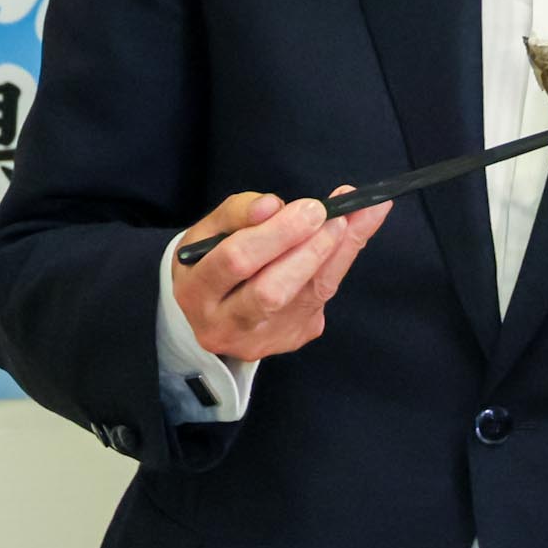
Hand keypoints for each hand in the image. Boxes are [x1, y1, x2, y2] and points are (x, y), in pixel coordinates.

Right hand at [175, 188, 390, 361]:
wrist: (210, 310)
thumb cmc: (210, 259)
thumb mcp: (208, 230)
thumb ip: (237, 213)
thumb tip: (272, 206)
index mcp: (195, 291)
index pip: (235, 260)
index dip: (277, 233)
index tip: (311, 206)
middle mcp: (224, 325)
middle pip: (271, 291)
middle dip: (309, 249)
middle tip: (335, 215)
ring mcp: (259, 340)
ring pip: (304, 299)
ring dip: (334, 256)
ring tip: (352, 221)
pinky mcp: (288, 340)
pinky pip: (319, 303)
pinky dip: (338, 266)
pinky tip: (350, 238)